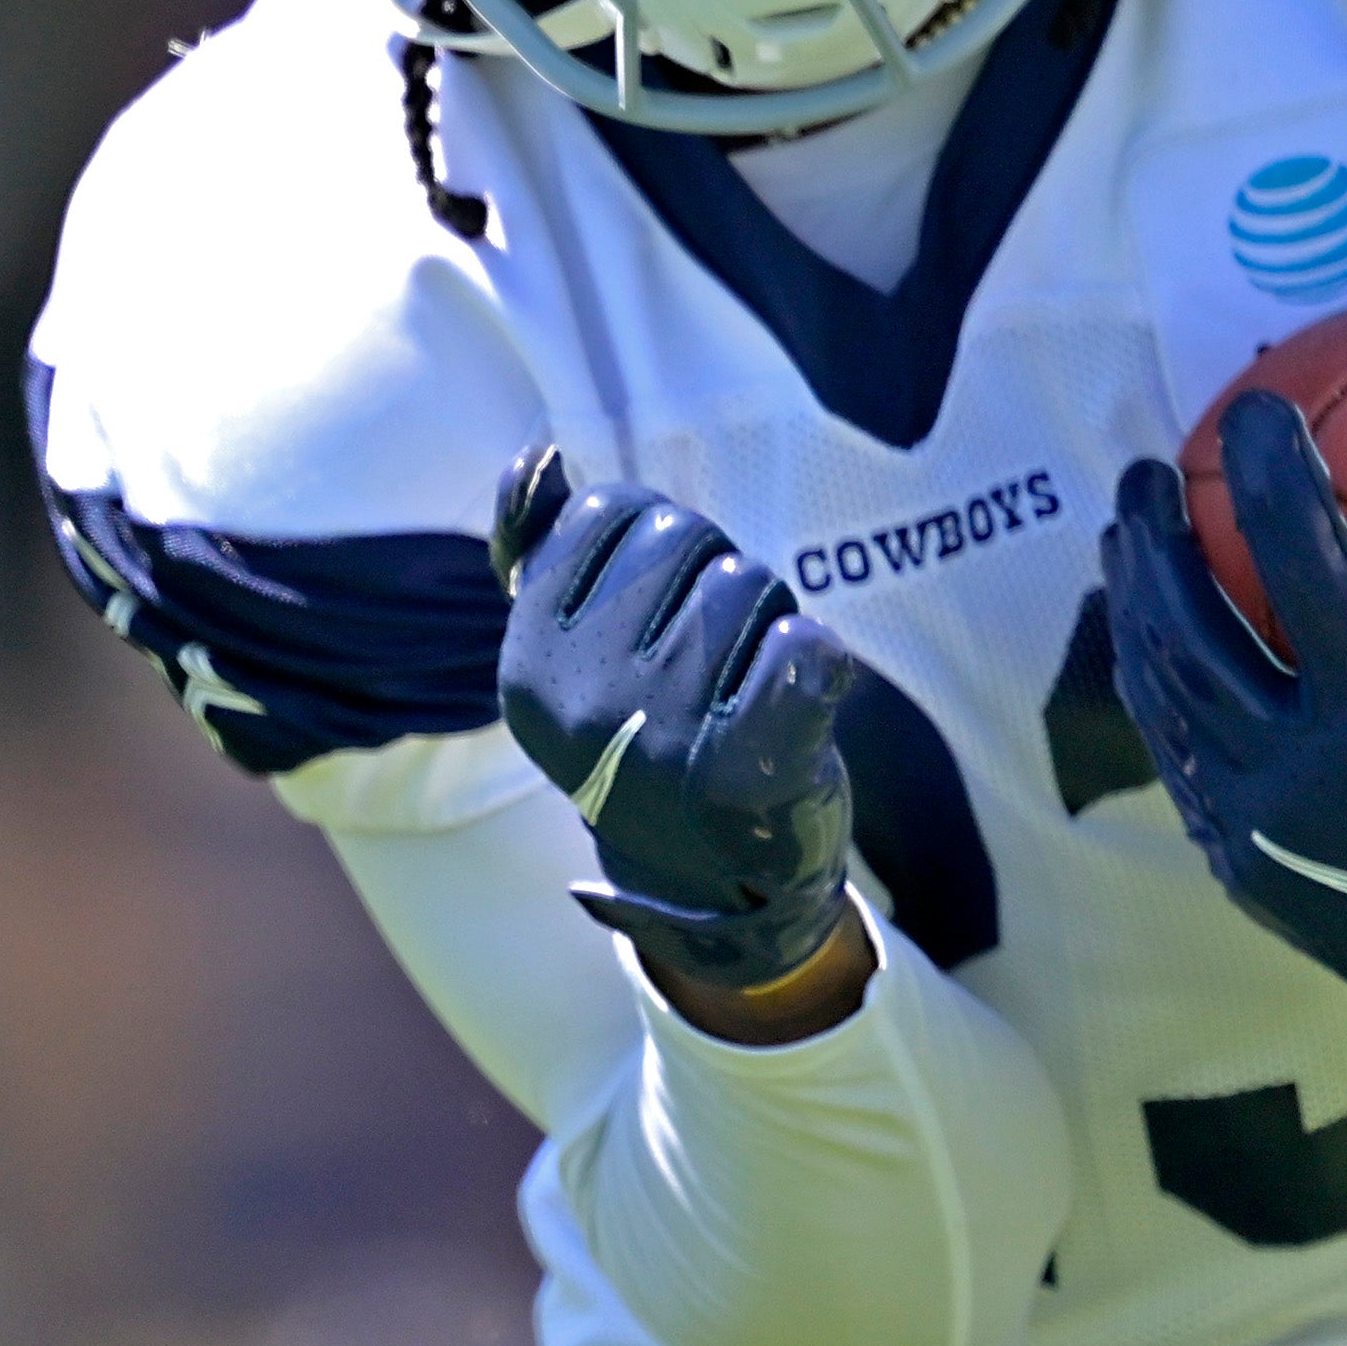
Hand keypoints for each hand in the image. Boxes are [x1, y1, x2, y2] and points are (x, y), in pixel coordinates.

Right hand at [491, 451, 864, 1018]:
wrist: (706, 885)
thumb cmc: (642, 735)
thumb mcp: (571, 653)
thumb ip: (542, 553)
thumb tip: (535, 460)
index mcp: (528, 662)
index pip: (612, 511)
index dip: (657, 542)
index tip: (658, 608)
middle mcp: (584, 701)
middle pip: (685, 538)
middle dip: (716, 574)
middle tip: (714, 653)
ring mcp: (664, 741)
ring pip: (752, 584)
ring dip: (769, 618)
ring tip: (748, 684)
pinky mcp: (752, 777)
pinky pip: (805, 650)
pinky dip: (818, 657)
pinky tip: (806, 688)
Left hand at [1104, 392, 1346, 1092]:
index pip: (1302, 569)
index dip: (1274, 475)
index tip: (1257, 407)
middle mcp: (1294, 783)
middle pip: (1186, 633)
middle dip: (1154, 540)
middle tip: (1147, 468)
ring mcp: (1254, 831)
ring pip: (1161, 697)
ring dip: (1134, 610)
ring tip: (1128, 539)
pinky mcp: (1241, 868)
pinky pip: (1177, 760)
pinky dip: (1157, 690)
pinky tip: (1157, 640)